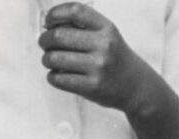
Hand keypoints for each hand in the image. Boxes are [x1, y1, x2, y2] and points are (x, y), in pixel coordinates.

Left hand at [38, 2, 178, 138]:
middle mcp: (104, 45)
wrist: (135, 86)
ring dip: (46, 59)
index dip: (55, 14)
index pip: (75, 11)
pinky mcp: (91, 87)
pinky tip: (57, 75)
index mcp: (106, 28)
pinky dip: (52, 76)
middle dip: (44, 40)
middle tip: (44, 44)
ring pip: (54, 58)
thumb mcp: (106, 36)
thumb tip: (47, 27)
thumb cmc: (113, 58)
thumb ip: (82, 28)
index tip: (48, 22)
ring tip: (50, 61)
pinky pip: (58, 79)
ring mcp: (98, 67)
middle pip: (58, 36)